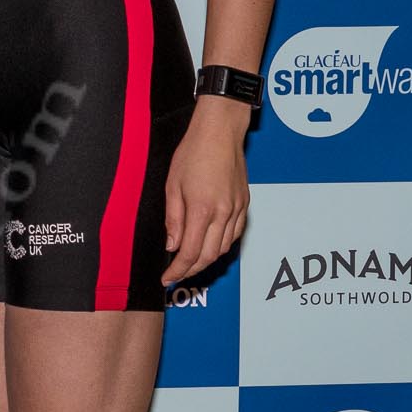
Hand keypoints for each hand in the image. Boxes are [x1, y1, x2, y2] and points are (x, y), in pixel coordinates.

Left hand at [162, 97, 250, 284]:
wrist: (220, 133)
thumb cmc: (192, 153)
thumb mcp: (172, 185)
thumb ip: (173, 219)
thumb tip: (172, 245)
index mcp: (202, 210)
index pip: (190, 253)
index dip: (178, 270)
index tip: (167, 278)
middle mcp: (224, 214)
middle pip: (210, 256)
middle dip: (192, 270)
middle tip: (176, 274)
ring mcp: (238, 210)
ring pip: (225, 248)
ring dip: (207, 260)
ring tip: (190, 262)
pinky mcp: (245, 204)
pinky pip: (235, 234)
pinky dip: (222, 246)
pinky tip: (210, 245)